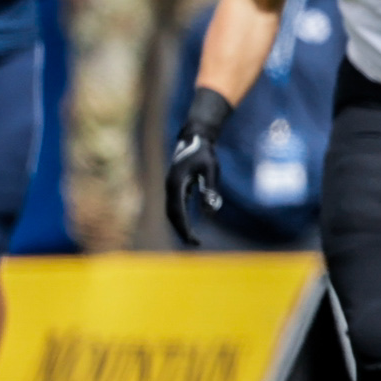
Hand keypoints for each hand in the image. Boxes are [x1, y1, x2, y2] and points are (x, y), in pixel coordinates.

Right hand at [164, 92, 229, 245]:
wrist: (195, 137)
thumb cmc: (204, 152)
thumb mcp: (210, 169)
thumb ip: (210, 189)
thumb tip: (209, 212)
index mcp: (175, 184)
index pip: (177, 212)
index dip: (185, 227)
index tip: (194, 239)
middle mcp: (169, 187)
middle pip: (172, 214)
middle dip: (181, 230)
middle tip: (195, 243)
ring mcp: (171, 187)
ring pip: (172, 211)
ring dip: (180, 225)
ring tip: (192, 238)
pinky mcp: (176, 186)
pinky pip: (176, 205)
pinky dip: (181, 216)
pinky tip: (189, 225)